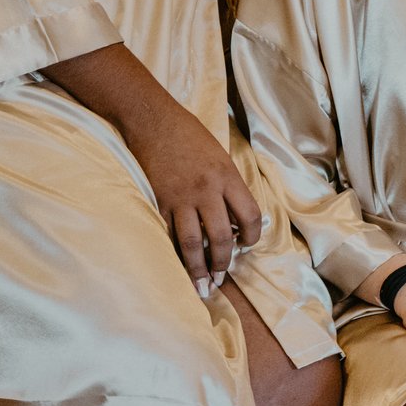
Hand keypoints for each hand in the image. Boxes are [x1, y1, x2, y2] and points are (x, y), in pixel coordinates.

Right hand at [121, 104, 262, 294]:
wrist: (152, 120)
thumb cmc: (189, 135)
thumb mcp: (220, 156)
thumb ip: (228, 185)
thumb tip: (234, 217)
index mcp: (228, 177)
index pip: (250, 216)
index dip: (253, 236)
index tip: (248, 246)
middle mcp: (207, 191)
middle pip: (222, 236)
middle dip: (223, 262)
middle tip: (221, 279)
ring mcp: (180, 198)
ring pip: (193, 242)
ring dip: (198, 268)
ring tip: (202, 285)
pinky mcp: (157, 201)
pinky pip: (166, 233)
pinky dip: (172, 252)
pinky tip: (174, 266)